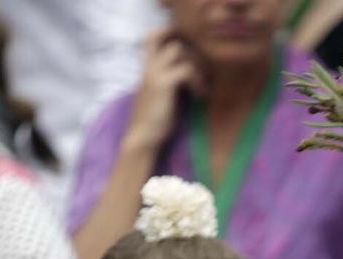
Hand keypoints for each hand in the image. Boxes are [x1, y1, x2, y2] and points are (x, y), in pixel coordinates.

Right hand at [127, 25, 205, 145]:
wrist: (141, 138)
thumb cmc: (154, 121)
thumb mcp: (163, 95)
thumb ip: (171, 80)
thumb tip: (192, 72)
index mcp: (147, 68)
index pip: (153, 37)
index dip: (170, 35)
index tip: (190, 53)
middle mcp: (148, 66)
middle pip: (166, 37)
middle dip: (188, 49)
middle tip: (200, 70)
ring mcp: (154, 73)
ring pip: (179, 50)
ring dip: (195, 65)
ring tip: (201, 86)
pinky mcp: (163, 84)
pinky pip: (186, 69)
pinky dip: (197, 81)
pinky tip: (198, 96)